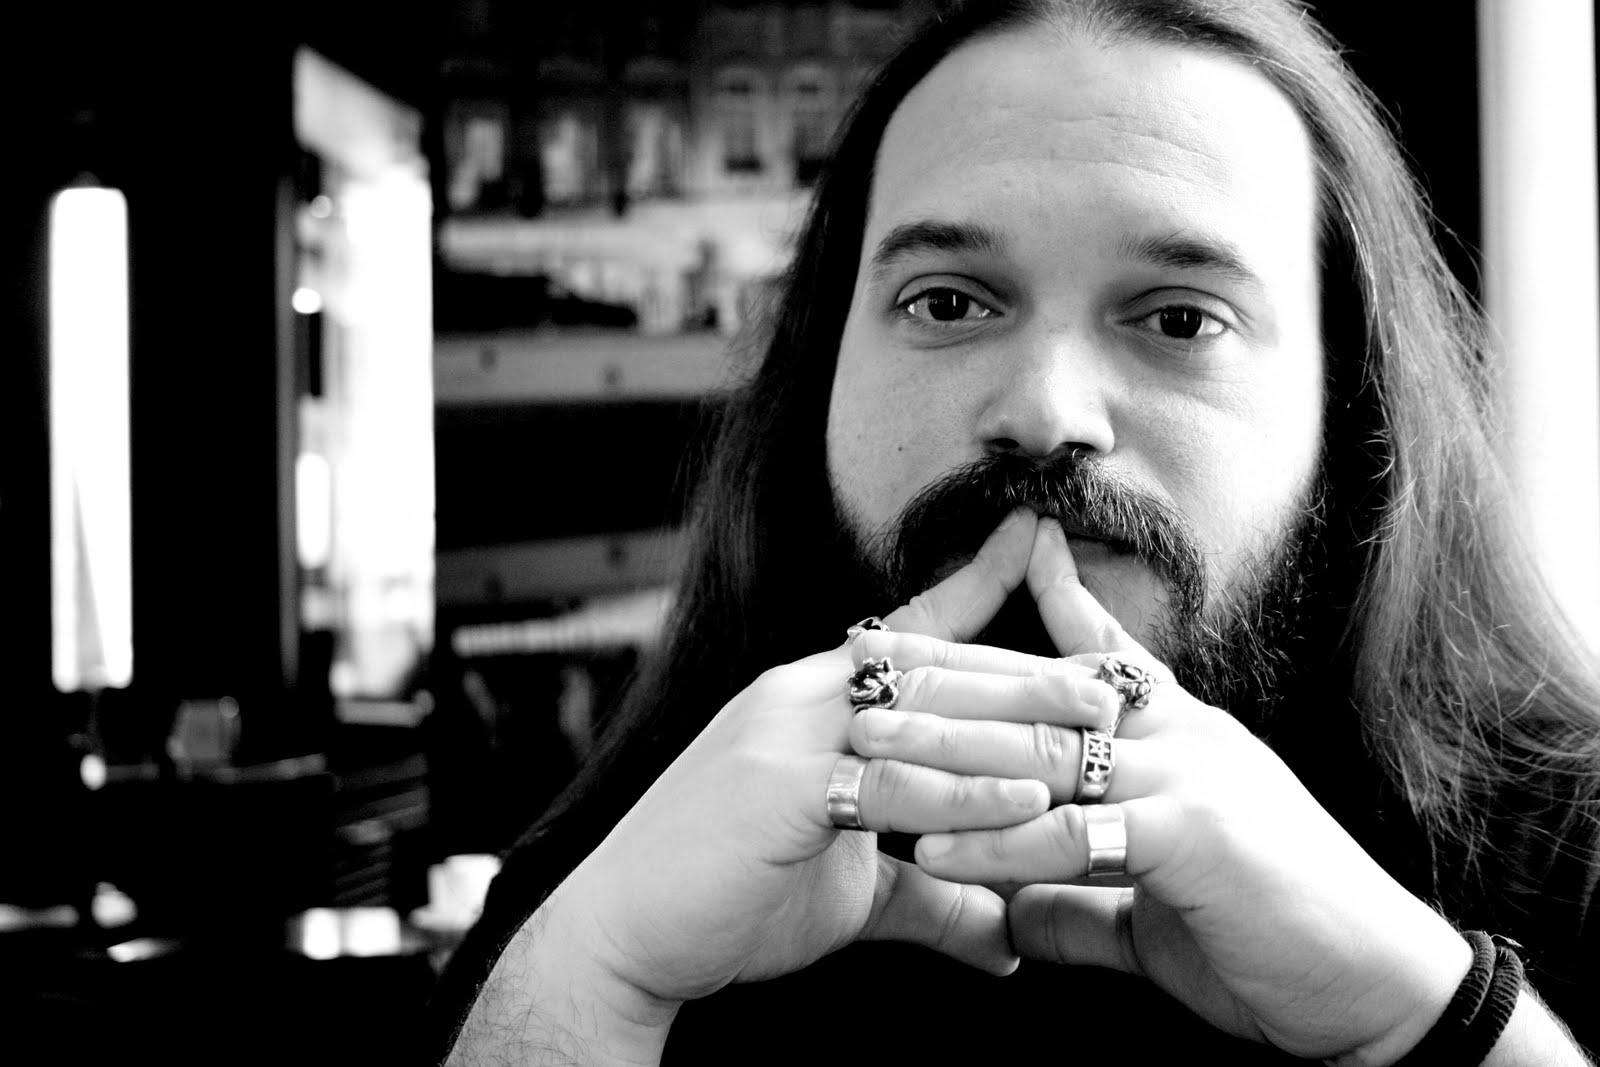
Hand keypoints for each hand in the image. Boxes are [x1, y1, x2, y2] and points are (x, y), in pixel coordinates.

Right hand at [547, 510, 1103, 1012]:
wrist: (621, 932)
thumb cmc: (726, 898)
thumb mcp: (848, 891)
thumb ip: (929, 895)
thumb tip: (1006, 938)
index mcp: (809, 699)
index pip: (905, 630)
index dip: (972, 585)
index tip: (1034, 541)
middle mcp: (798, 696)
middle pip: (934, 669)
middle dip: (1027, 672)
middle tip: (1111, 674)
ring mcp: (785, 735)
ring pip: (921, 718)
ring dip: (1016, 728)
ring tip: (1097, 733)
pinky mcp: (778, 789)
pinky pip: (889, 787)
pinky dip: (962, 796)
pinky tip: (1026, 802)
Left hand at [851, 516, 1472, 1063]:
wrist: (1380, 986)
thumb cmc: (1276, 937)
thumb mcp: (1160, 909)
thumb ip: (1083, 901)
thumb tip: (1015, 914)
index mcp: (1180, 736)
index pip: (1099, 654)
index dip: (1043, 605)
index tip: (989, 566)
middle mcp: (1181, 737)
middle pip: (1041, 689)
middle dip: (946, 679)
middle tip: (863, 669)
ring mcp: (1190, 777)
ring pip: (1045, 748)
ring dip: (947, 750)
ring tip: (867, 749)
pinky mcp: (1195, 834)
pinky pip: (1074, 835)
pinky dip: (999, 846)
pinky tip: (932, 853)